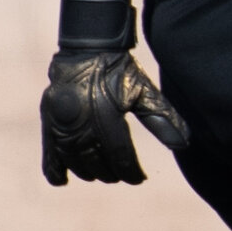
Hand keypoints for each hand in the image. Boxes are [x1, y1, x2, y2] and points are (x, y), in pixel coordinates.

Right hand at [40, 46, 189, 185]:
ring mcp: (61, 125)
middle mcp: (82, 123)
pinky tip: (64, 180)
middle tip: (121, 174)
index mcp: (107, 115)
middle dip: (112, 172)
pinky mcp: (48, 123)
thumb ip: (162, 119)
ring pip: (75, 162)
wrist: (86, 50)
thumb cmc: (119, 71)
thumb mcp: (143, 91)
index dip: (131, 171)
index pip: (120, 156)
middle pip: (97, 163)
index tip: (140, 178)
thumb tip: (183, 145)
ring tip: (102, 173)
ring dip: (90, 172)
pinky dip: (55, 171)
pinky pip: (48, 155)